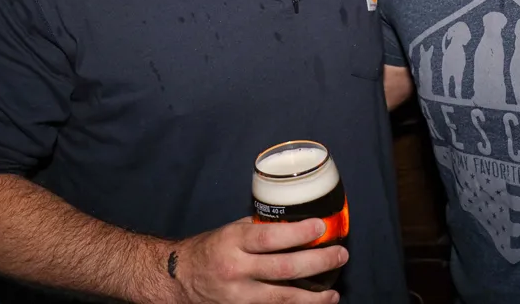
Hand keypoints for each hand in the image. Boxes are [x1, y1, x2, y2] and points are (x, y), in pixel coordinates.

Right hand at [170, 217, 347, 303]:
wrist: (179, 280)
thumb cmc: (211, 249)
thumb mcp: (232, 231)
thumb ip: (260, 229)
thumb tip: (297, 222)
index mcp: (233, 242)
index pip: (270, 237)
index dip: (298, 233)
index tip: (321, 226)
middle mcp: (236, 270)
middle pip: (284, 269)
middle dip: (317, 262)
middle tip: (340, 255)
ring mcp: (238, 296)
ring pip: (282, 299)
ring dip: (313, 297)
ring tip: (333, 293)